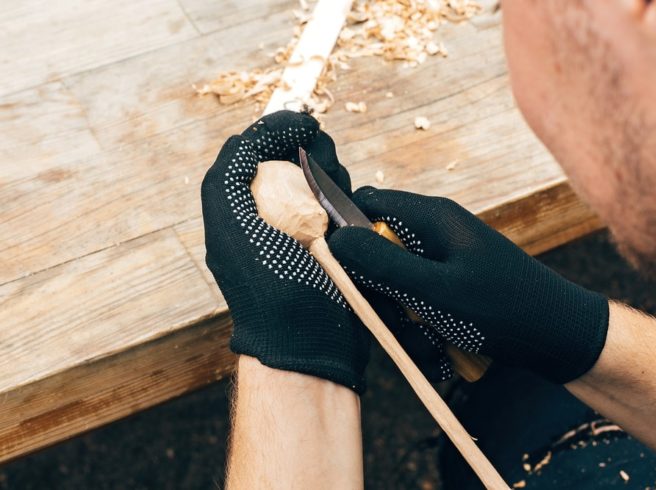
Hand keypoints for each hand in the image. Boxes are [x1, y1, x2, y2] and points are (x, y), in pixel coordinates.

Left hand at [201, 111, 369, 392]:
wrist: (311, 339)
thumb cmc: (268, 284)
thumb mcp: (230, 220)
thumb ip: (230, 169)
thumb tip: (256, 133)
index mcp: (240, 207)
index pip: (257, 149)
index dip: (279, 129)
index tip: (305, 124)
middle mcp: (270, 214)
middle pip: (293, 157)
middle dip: (310, 149)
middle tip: (321, 161)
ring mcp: (305, 227)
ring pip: (322, 176)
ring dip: (331, 171)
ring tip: (333, 191)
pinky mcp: (336, 241)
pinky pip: (343, 203)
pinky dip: (346, 195)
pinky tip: (347, 208)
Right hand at [328, 187, 608, 383]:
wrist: (560, 338)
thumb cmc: (503, 309)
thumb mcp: (437, 290)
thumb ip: (384, 263)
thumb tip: (334, 238)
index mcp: (430, 217)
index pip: (365, 205)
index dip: (344, 232)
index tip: (341, 271)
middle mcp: (434, 233)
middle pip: (376, 251)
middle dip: (380, 293)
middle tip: (398, 319)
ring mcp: (443, 260)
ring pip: (395, 286)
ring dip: (404, 321)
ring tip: (431, 343)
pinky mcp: (451, 286)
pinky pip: (418, 304)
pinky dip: (423, 329)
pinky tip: (443, 349)